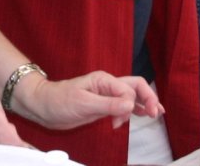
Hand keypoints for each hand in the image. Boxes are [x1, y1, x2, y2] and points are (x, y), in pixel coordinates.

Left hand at [11, 71, 162, 131]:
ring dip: (144, 103)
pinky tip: (142, 115)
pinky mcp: (103, 105)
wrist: (44, 106)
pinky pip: (124, 105)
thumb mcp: (83, 103)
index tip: (123, 120)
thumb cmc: (59, 101)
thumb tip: (131, 105)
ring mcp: (106, 95)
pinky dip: (135, 109)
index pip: (128, 89)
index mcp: (104, 80)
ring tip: (156, 114)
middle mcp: (107, 85)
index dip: (131, 104)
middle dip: (148, 98)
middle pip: (136, 87)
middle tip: (155, 114)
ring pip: (132, 95)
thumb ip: (108, 104)